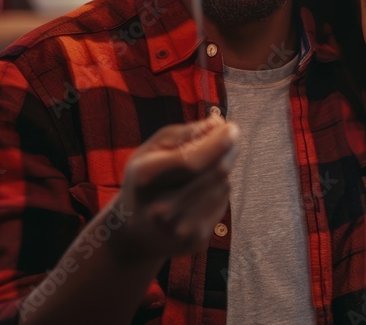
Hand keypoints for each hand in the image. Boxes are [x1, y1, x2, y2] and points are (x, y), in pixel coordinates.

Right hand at [111, 114, 238, 262]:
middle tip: (230, 138)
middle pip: (216, 172)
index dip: (218, 142)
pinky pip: (222, 203)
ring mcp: (181, 229)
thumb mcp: (150, 151)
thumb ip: (182, 134)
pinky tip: (200, 191)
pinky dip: (218, 190)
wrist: (134, 234)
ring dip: (222, 170)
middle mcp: (163, 208)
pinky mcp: (197, 240)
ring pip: (223, 186)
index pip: (191, 160)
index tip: (231, 127)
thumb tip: (217, 123)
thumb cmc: (144, 181)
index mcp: (146, 179)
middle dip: (229, 150)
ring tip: (205, 167)